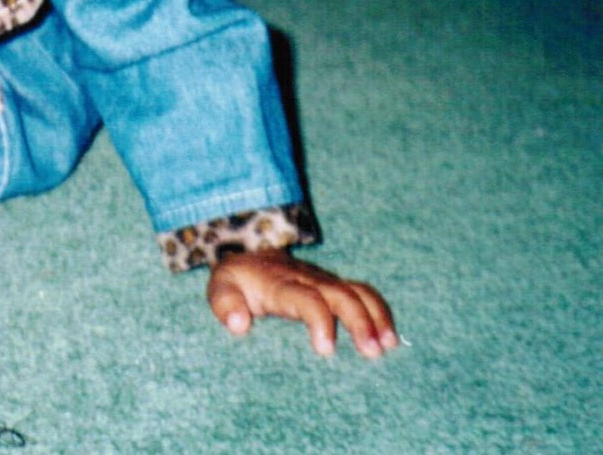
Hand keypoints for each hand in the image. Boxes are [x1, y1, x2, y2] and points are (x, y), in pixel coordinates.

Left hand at [206, 248, 398, 358]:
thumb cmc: (236, 282)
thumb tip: (239, 325)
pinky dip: (380, 312)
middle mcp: (308, 279)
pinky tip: (391, 338)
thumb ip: (225, 305)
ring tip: (389, 346)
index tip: (327, 350)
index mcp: (281, 284)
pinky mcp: (334, 286)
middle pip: (342, 294)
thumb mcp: (220, 288)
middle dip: (360, 321)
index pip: (306, 298)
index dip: (320, 321)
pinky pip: (363, 293)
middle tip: (373, 353)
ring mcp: (325, 281)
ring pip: (359, 291)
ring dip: (377, 317)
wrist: (248, 257)